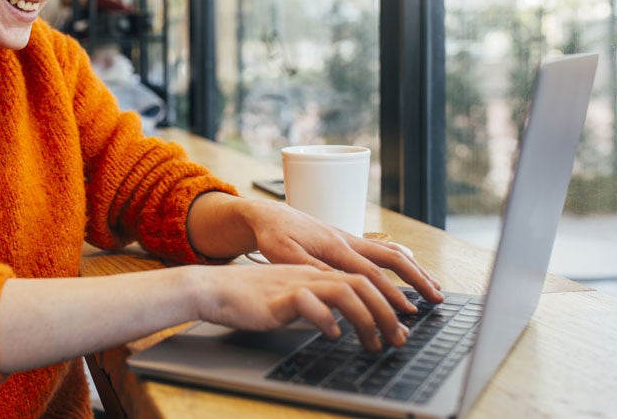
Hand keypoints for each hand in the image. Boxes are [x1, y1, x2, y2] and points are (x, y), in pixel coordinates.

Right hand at [189, 263, 409, 351]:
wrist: (214, 289)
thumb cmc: (250, 298)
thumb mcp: (290, 298)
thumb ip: (315, 304)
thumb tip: (340, 323)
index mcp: (315, 273)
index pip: (361, 279)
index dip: (386, 301)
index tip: (402, 325)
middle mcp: (309, 275)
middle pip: (360, 283)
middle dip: (386, 312)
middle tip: (400, 339)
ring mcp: (295, 284)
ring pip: (343, 291)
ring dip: (365, 318)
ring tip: (373, 342)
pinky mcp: (277, 297)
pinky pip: (309, 303)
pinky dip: (326, 319)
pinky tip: (332, 334)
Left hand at [245, 199, 443, 313]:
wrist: (267, 214)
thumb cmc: (273, 236)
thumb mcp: (284, 256)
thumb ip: (311, 270)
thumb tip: (340, 286)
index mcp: (334, 247)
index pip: (371, 274)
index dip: (391, 294)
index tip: (409, 311)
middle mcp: (348, 240)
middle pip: (392, 258)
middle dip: (418, 279)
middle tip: (439, 299)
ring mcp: (350, 238)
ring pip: (391, 251)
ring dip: (415, 269)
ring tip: (434, 287)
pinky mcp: (347, 239)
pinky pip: (382, 249)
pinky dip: (402, 259)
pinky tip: (411, 266)